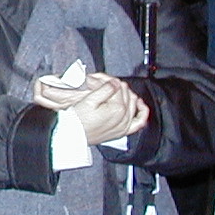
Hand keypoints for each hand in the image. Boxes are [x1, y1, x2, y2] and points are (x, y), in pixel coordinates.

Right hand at [33, 71, 148, 144]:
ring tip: (115, 90)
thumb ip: (105, 89)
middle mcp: (124, 118)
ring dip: (126, 94)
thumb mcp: (88, 100)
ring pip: (133, 102)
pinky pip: (139, 121)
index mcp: (116, 109)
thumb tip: (114, 82)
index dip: (106, 80)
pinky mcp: (122, 131)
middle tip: (102, 83)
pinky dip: (142, 111)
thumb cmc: (78, 120)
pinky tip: (139, 104)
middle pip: (125, 92)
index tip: (96, 79)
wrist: (72, 136)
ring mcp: (124, 126)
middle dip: (115, 85)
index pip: (117, 87)